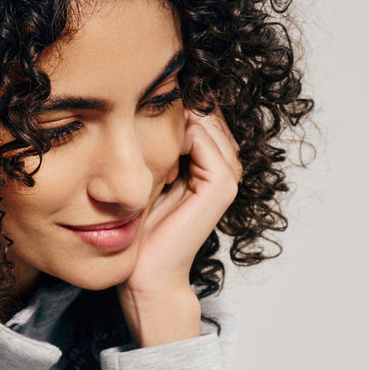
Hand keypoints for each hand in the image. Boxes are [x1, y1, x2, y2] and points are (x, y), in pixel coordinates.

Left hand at [117, 105, 242, 334]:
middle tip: (142, 134)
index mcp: (211, 163)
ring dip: (169, 124)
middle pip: (202, 109)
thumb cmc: (141, 231)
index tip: (140, 126)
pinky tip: (157, 164)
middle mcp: (226, 165)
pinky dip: (173, 138)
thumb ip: (158, 140)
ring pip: (201, 117)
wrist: (147, 274)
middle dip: (171, 110)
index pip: (198, 110)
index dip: (169, 106)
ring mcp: (228, 174)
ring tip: (151, 155)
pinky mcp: (221, 184)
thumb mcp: (148, 175)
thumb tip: (148, 95)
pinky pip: (198, 135)